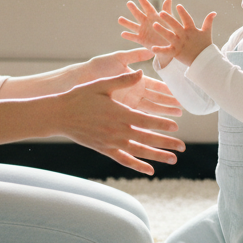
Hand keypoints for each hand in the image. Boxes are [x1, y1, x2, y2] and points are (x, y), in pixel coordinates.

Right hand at [55, 70, 185, 174]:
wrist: (60, 115)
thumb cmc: (81, 96)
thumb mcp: (102, 84)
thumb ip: (123, 80)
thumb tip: (141, 72)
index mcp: (120, 113)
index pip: (147, 120)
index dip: (162, 124)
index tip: (176, 126)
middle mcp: (118, 130)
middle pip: (147, 139)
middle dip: (167, 143)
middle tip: (182, 147)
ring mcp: (111, 142)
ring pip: (139, 151)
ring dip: (157, 156)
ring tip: (173, 159)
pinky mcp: (104, 149)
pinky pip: (124, 160)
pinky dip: (138, 165)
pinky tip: (150, 170)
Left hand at [74, 48, 181, 116]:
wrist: (79, 80)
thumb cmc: (97, 67)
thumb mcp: (117, 58)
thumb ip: (134, 55)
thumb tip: (151, 51)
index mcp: (135, 79)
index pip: (157, 86)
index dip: (168, 90)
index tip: (180, 93)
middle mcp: (134, 92)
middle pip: (157, 100)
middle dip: (170, 104)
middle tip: (184, 108)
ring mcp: (128, 103)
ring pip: (150, 110)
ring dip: (163, 114)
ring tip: (176, 118)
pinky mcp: (120, 112)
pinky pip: (137, 118)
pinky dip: (147, 123)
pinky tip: (157, 128)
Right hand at [119, 0, 175, 67]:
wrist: (169, 45)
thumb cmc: (170, 31)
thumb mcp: (169, 20)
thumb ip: (167, 10)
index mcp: (153, 16)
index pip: (148, 8)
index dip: (144, 2)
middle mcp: (146, 22)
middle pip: (138, 14)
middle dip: (134, 9)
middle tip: (129, 3)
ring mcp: (143, 31)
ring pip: (133, 25)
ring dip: (126, 22)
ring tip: (120, 19)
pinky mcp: (141, 39)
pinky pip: (134, 37)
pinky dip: (128, 36)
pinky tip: (123, 33)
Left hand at [152, 4, 216, 66]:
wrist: (204, 61)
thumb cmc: (205, 45)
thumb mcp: (206, 32)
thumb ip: (208, 21)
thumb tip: (214, 12)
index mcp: (191, 30)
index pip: (187, 19)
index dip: (183, 13)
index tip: (178, 6)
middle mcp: (184, 36)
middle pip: (176, 26)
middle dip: (169, 19)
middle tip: (161, 12)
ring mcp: (180, 44)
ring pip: (169, 36)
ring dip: (162, 30)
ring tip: (154, 25)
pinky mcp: (176, 53)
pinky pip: (167, 51)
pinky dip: (160, 50)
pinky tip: (152, 48)